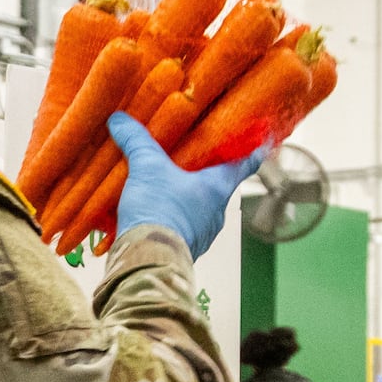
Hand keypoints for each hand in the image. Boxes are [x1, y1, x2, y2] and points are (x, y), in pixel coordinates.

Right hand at [107, 113, 260, 252]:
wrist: (147, 260)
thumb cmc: (160, 212)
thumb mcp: (147, 168)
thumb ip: (136, 141)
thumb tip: (120, 120)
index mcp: (218, 187)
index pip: (247, 162)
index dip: (253, 147)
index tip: (260, 138)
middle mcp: (217, 211)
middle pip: (219, 184)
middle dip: (206, 170)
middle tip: (194, 154)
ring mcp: (203, 232)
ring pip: (200, 206)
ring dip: (187, 194)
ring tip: (166, 182)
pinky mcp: (185, 246)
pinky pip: (184, 225)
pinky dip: (173, 214)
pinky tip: (154, 208)